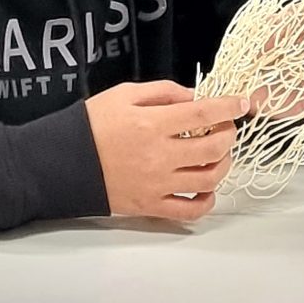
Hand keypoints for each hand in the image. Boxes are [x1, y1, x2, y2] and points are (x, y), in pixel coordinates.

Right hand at [84, 80, 248, 220]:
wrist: (61, 163)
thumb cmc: (90, 126)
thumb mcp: (123, 94)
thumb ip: (162, 91)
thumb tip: (192, 96)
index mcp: (152, 124)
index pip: (204, 113)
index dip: (229, 106)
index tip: (242, 102)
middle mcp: (160, 156)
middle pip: (214, 147)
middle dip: (228, 134)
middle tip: (226, 126)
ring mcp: (157, 184)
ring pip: (209, 179)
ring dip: (223, 164)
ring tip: (219, 153)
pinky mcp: (150, 206)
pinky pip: (190, 211)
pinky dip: (207, 201)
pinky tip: (207, 188)